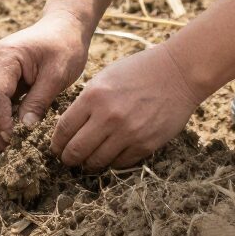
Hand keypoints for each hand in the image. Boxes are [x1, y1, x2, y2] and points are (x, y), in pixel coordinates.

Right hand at [0, 8, 90, 151]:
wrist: (63, 27)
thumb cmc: (64, 47)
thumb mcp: (57, 74)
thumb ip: (39, 101)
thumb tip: (24, 128)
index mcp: (5, 56)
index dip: (1, 120)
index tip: (14, 139)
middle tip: (3, 148)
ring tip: (4, 143)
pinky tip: (5, 130)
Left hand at [50, 43, 202, 172]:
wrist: (178, 73)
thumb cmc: (138, 71)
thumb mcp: (105, 77)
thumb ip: (86, 101)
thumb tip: (69, 127)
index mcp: (94, 96)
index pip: (64, 129)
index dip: (56, 143)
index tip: (56, 148)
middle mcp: (109, 116)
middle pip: (76, 150)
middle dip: (68, 158)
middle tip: (68, 159)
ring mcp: (128, 132)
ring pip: (97, 161)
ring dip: (89, 164)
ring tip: (88, 161)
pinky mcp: (146, 144)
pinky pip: (120, 163)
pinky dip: (112, 162)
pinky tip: (110, 155)